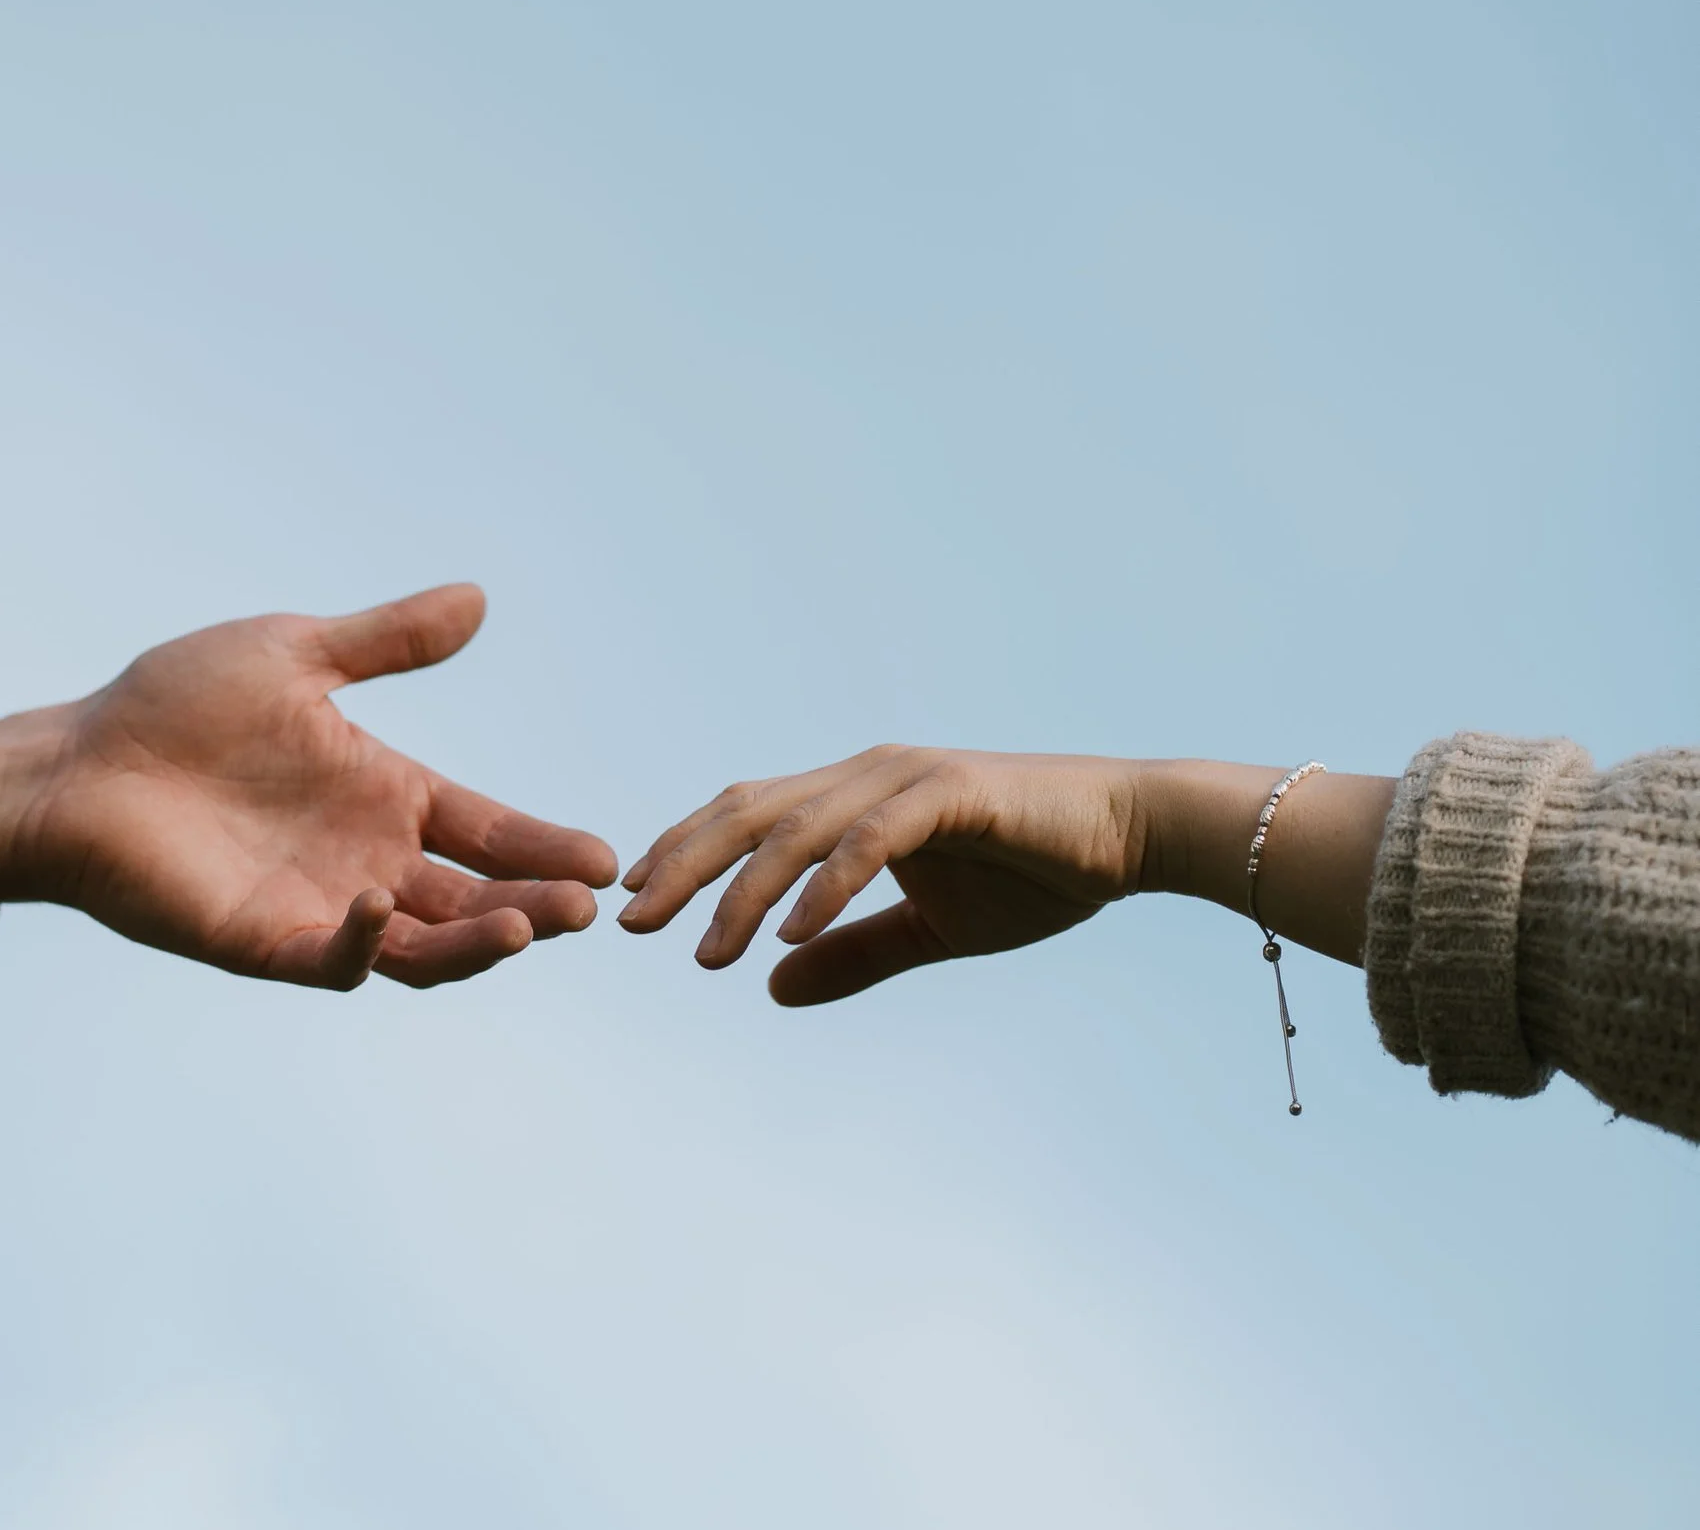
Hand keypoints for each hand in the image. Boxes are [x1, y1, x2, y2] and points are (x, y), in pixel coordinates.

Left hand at [0, 584, 617, 990]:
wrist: (76, 759)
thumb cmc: (173, 704)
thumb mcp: (296, 654)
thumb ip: (388, 641)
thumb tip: (477, 598)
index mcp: (384, 795)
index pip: (487, 831)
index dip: (544, 846)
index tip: (606, 858)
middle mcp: (366, 861)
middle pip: (473, 902)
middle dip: (534, 905)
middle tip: (586, 904)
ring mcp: (320, 908)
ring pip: (424, 948)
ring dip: (478, 943)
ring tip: (526, 924)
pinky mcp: (264, 941)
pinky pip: (334, 959)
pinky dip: (367, 943)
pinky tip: (385, 903)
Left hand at [617, 748, 1150, 1006]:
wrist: (1132, 837)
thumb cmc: (1036, 874)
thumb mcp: (929, 930)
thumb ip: (853, 954)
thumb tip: (773, 989)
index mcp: (851, 797)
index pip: (742, 814)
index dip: (683, 853)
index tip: (632, 906)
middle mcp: (864, 776)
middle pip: (748, 812)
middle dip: (683, 867)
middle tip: (633, 925)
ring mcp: (905, 779)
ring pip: (798, 827)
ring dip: (746, 891)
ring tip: (707, 951)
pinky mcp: (952, 794)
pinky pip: (872, 840)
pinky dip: (828, 884)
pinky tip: (794, 935)